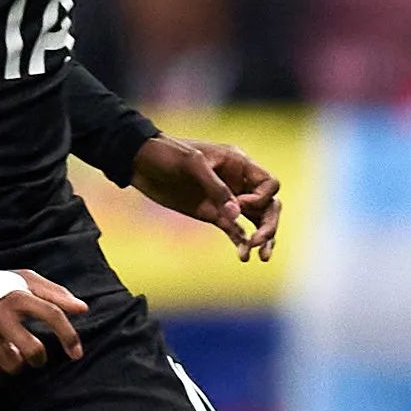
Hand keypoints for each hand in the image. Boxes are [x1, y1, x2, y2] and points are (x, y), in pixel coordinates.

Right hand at [0, 271, 86, 374]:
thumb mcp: (22, 281)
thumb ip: (54, 293)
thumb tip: (83, 309)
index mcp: (15, 295)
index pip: (52, 314)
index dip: (69, 336)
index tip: (77, 353)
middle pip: (32, 350)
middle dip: (39, 358)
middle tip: (35, 355)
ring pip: (12, 365)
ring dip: (17, 364)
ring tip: (10, 351)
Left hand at [132, 136, 281, 261]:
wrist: (140, 162)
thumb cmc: (168, 153)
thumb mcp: (193, 164)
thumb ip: (216, 188)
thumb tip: (237, 215)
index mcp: (240, 165)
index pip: (269, 184)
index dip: (262, 198)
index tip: (240, 203)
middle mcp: (239, 183)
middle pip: (269, 206)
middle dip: (269, 225)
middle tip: (259, 242)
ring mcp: (227, 201)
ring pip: (257, 221)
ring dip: (262, 238)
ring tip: (261, 257)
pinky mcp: (214, 215)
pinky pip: (235, 231)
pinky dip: (241, 243)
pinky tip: (243, 256)